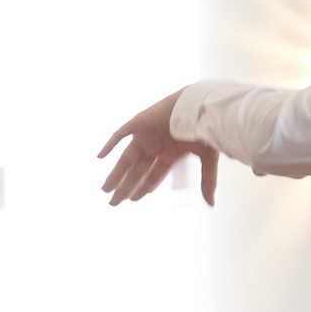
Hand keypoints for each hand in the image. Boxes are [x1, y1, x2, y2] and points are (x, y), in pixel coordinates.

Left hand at [98, 91, 218, 205]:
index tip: (134, 199)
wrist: (200, 105)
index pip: (153, 174)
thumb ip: (207, 181)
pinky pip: (120, 134)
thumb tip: (211, 205)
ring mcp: (147, 135)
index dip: (143, 187)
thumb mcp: (207, 158)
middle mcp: (156, 146)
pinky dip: (110, 144)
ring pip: (126, 160)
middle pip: (136, 171)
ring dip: (116, 175)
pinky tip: (99, 157)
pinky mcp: (139, 123)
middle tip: (113, 203)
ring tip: (105, 190)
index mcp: (171, 153)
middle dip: (125, 187)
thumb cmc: (205, 130)